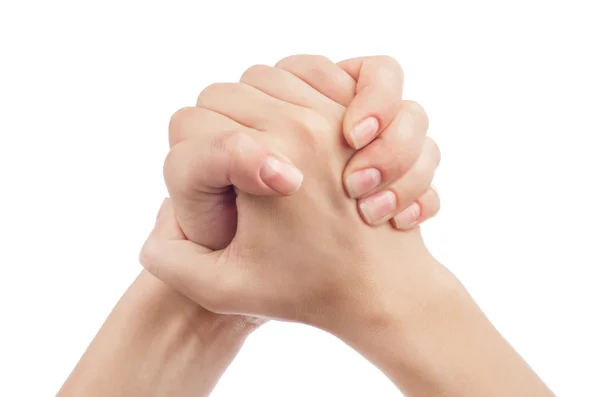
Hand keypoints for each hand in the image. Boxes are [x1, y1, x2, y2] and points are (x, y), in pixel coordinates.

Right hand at [143, 64, 441, 332]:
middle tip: (239, 176)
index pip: (191, 123)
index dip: (191, 158)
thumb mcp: (223, 287)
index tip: (222, 195)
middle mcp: (304, 124)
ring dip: (256, 108)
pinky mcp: (362, 113)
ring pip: (269, 77)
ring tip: (267, 156)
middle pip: (228, 93)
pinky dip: (300, 84)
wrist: (380, 286)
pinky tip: (300, 124)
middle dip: (219, 131)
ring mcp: (338, 114)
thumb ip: (170, 260)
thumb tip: (151, 234)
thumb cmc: (305, 291)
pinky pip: (319, 70)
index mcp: (269, 156)